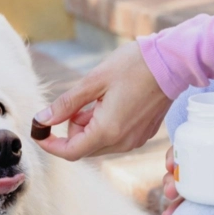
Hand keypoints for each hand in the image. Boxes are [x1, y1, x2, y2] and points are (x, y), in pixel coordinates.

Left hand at [33, 42, 170, 159]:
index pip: (70, 152)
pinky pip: (114, 139)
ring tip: (98, 99)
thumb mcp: (93, 81)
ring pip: (98, 144)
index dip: (51, 145)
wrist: (172, 62)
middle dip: (73, 130)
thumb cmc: (134, 66)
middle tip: (79, 103)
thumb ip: (66, 104)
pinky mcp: (142, 135)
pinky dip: (104, 126)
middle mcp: (122, 142)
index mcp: (108, 131)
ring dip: (89, 127)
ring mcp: (134, 141)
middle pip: (84, 149)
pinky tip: (112, 103)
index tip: (41, 131)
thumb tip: (42, 119)